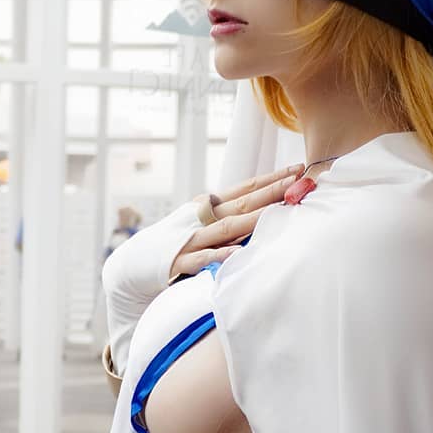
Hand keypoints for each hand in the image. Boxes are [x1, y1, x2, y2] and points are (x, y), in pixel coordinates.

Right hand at [168, 162, 305, 281]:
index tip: (296, 168)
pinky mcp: (181, 262)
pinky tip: (239, 252)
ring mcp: (191, 239)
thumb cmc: (176, 242)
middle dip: (271, 191)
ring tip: (279, 208)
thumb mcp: (199, 222)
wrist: (135, 263)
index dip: (270, 179)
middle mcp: (201, 218)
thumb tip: (262, 208)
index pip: (244, 189)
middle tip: (297, 178)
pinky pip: (204, 258)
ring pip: (227, 227)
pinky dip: (221, 254)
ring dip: (254, 217)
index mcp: (207, 205)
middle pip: (242, 203)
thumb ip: (226, 215)